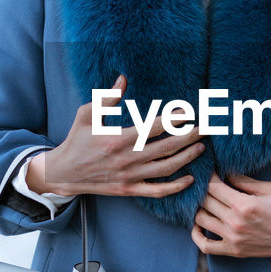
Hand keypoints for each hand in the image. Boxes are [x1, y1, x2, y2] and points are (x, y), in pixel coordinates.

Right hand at [27, 74, 204, 198]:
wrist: (64, 172)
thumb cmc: (77, 140)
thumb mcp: (87, 115)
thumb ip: (106, 98)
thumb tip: (123, 80)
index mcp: (118, 139)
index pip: (154, 127)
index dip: (175, 119)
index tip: (190, 112)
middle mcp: (127, 159)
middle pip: (167, 147)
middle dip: (190, 136)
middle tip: (206, 127)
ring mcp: (130, 177)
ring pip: (166, 169)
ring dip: (187, 158)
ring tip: (201, 146)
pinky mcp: (130, 190)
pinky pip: (157, 191)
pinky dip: (175, 187)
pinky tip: (190, 178)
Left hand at [190, 172, 270, 260]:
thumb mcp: (267, 189)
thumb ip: (243, 181)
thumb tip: (225, 172)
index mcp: (244, 205)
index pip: (214, 187)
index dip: (209, 177)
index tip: (209, 172)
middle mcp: (235, 223)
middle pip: (205, 202)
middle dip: (203, 190)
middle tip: (205, 184)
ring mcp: (233, 239)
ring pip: (201, 220)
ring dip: (200, 209)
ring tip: (205, 202)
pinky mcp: (234, 251)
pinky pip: (205, 246)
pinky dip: (196, 235)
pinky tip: (198, 225)